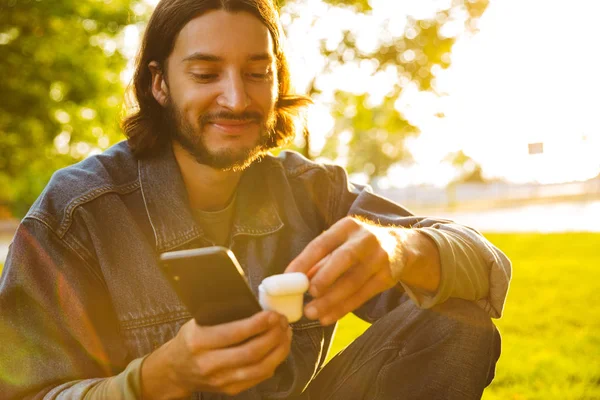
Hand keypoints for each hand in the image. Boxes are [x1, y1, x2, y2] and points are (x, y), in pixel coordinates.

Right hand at [141, 311, 291, 398]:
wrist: (175, 370)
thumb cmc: (190, 340)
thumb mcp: (198, 322)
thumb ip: (222, 316)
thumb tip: (254, 304)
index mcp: (199, 342)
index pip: (234, 333)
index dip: (258, 324)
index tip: (272, 314)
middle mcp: (209, 364)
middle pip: (251, 352)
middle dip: (273, 336)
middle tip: (283, 322)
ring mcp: (221, 380)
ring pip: (260, 368)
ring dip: (279, 350)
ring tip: (286, 334)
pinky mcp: (231, 390)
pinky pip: (259, 377)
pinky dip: (274, 362)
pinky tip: (278, 349)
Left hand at [285, 217, 399, 325]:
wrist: (401, 246)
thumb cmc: (358, 245)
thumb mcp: (340, 243)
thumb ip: (319, 260)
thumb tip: (294, 279)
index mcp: (347, 227)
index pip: (322, 243)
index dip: (304, 261)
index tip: (288, 277)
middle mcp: (365, 239)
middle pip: (343, 259)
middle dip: (324, 278)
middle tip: (308, 294)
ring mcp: (379, 258)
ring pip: (353, 282)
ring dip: (331, 300)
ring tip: (312, 313)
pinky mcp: (387, 277)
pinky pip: (362, 295)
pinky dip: (343, 308)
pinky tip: (328, 317)